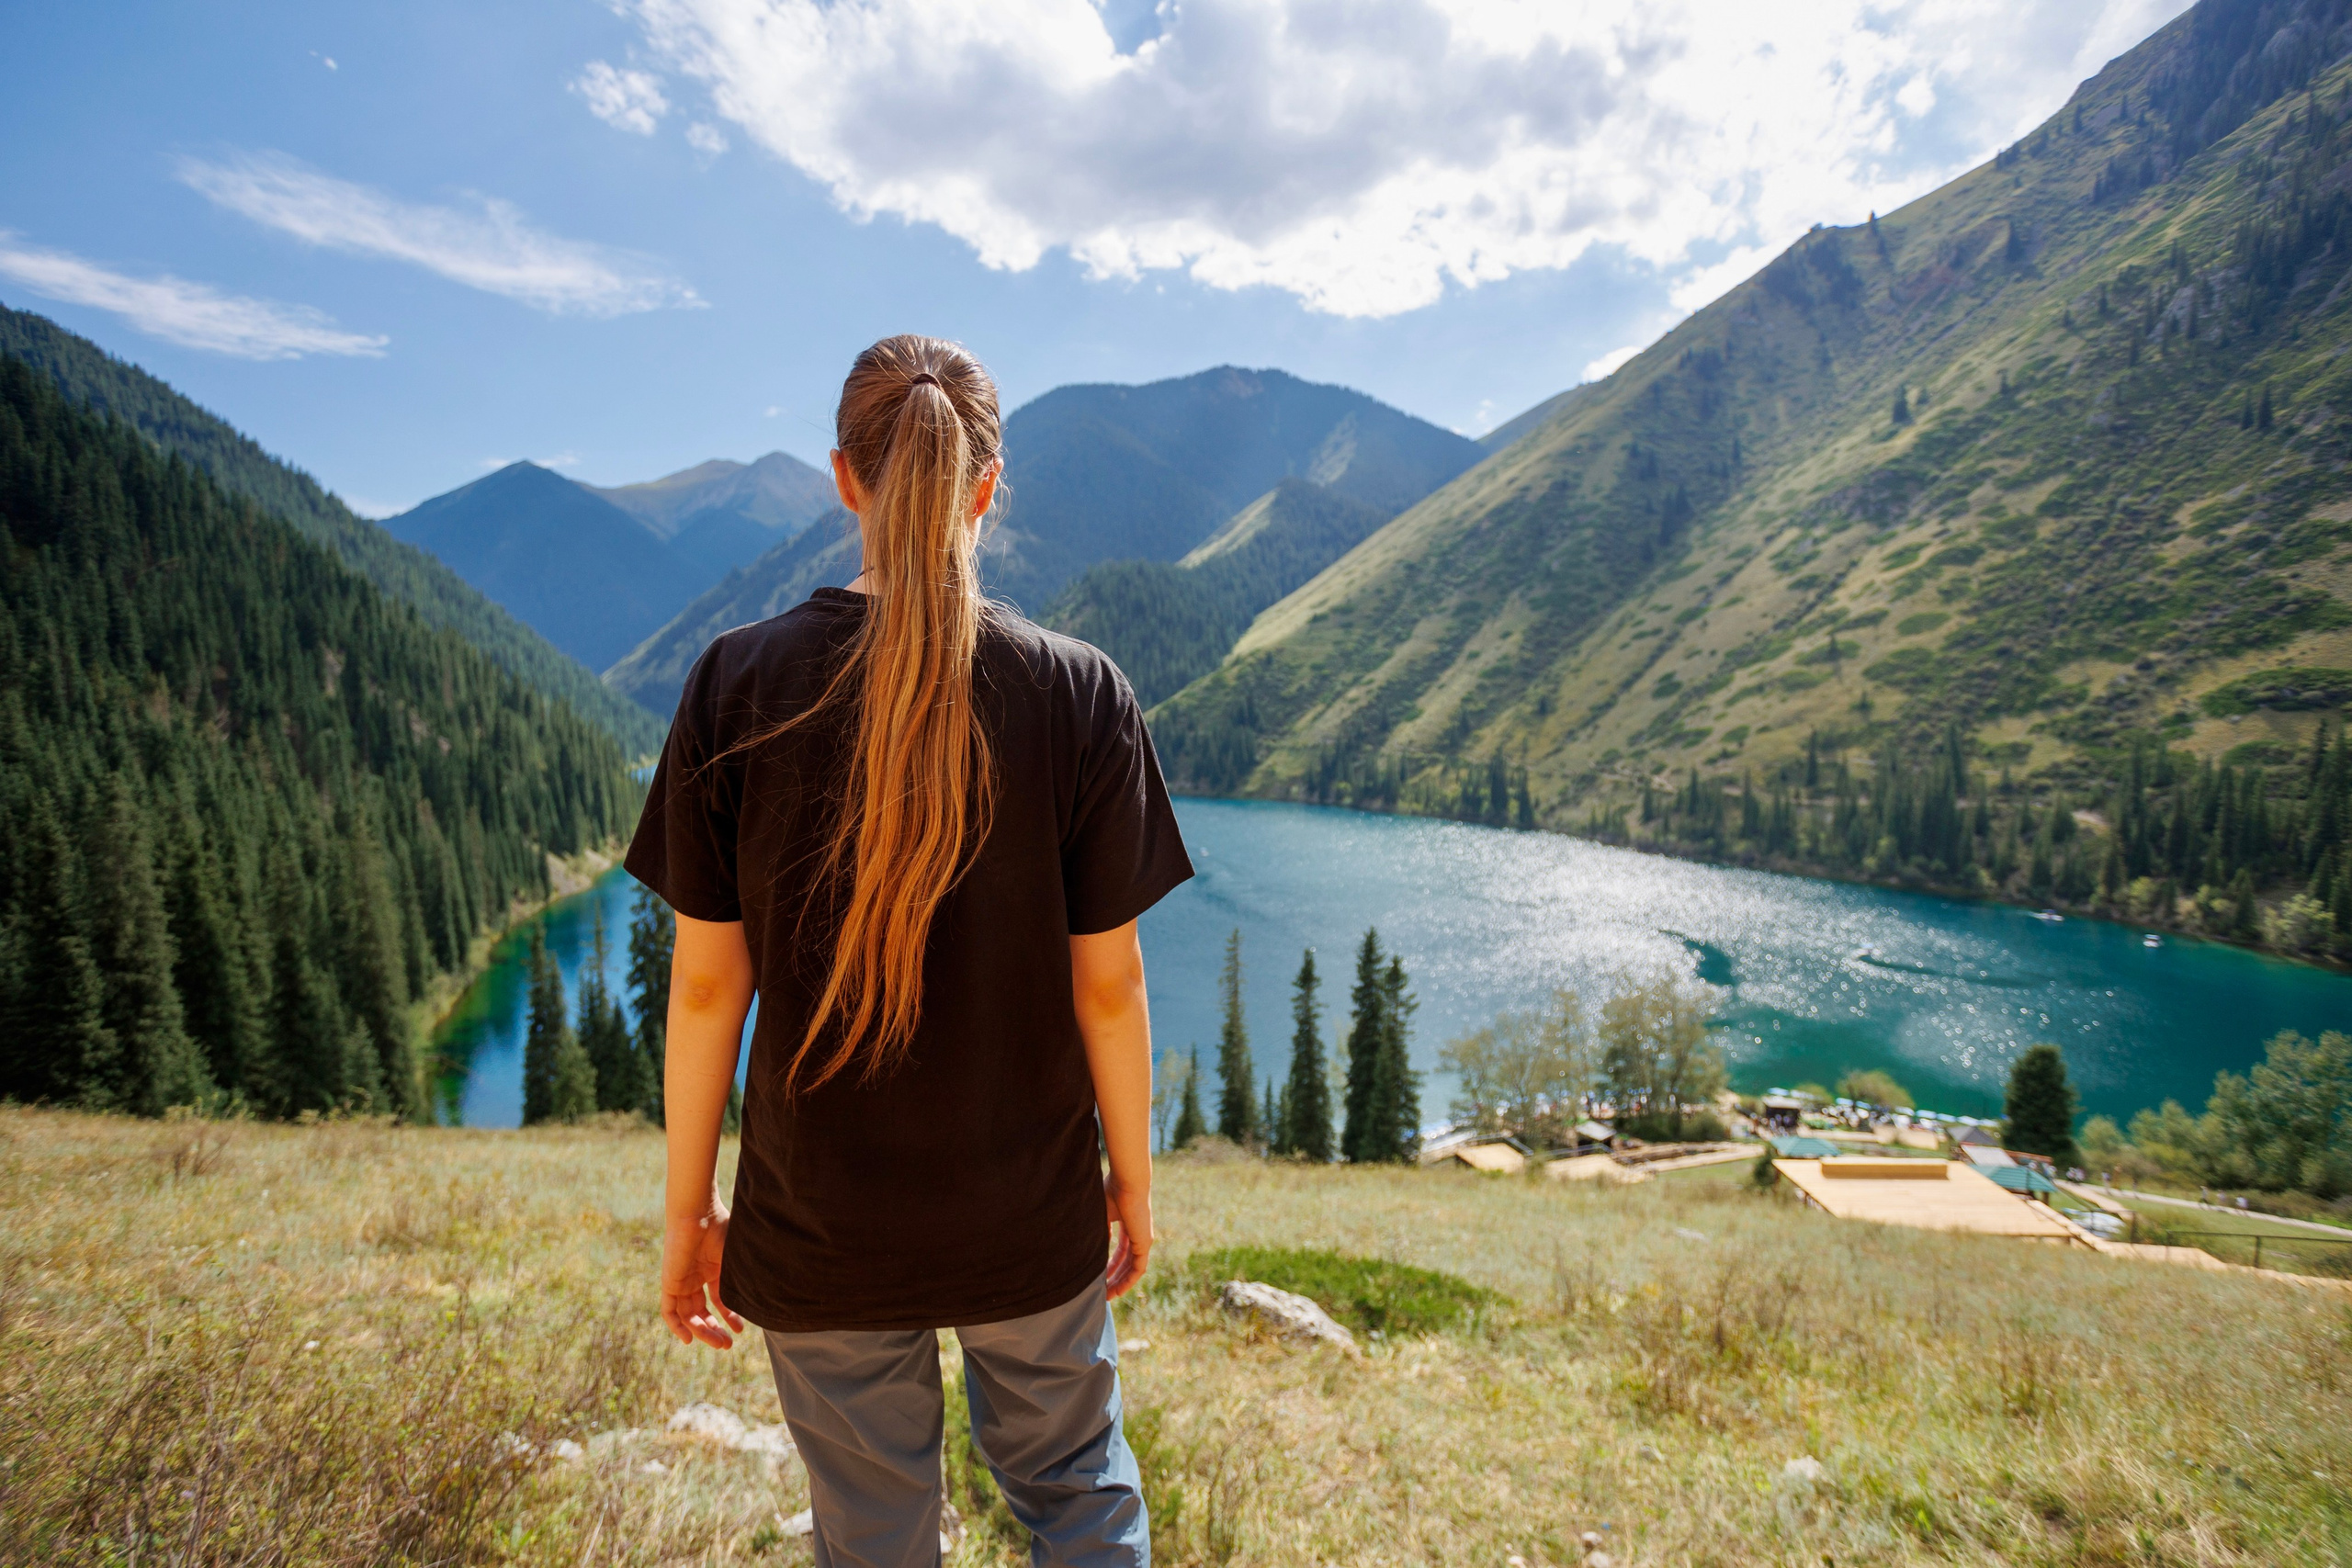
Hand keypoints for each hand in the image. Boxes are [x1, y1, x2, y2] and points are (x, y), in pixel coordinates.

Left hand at [660, 1207, 744, 1349]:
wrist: (698, 1214)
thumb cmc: (721, 1230)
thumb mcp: (737, 1259)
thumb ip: (746, 1278)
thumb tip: (767, 1298)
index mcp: (713, 1269)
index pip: (719, 1300)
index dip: (729, 1317)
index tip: (740, 1330)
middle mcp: (696, 1278)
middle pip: (702, 1312)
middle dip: (715, 1330)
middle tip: (727, 1345)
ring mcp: (682, 1281)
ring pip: (688, 1316)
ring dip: (701, 1332)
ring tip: (717, 1343)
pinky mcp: (670, 1283)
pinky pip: (669, 1311)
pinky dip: (676, 1326)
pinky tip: (688, 1339)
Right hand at [1103, 1175, 1152, 1299]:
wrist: (1127, 1182)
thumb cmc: (1112, 1190)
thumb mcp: (1101, 1213)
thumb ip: (1098, 1230)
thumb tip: (1091, 1248)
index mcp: (1128, 1224)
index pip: (1121, 1249)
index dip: (1110, 1263)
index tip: (1099, 1275)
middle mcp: (1139, 1233)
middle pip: (1126, 1261)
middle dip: (1114, 1277)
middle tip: (1102, 1291)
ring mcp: (1143, 1239)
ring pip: (1132, 1268)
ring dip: (1120, 1282)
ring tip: (1107, 1296)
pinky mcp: (1145, 1243)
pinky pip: (1138, 1268)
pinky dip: (1128, 1280)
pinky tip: (1118, 1290)